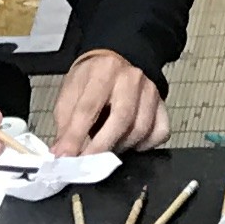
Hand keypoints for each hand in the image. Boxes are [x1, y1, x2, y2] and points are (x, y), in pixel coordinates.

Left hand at [44, 49, 166, 155]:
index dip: (75, 137)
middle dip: (101, 147)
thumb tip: (61, 155)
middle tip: (87, 165)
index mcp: (103, 71)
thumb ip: (65, 124)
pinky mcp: (162, 104)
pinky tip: (129, 144)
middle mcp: (131, 78)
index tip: (65, 158)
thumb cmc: (90, 79)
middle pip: (121, 119)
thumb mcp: (71, 93)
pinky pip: (159, 132)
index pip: (89, 108)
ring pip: (141, 129)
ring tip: (105, 151)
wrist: (117, 58)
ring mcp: (151, 90)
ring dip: (120, 147)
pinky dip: (144, 145)